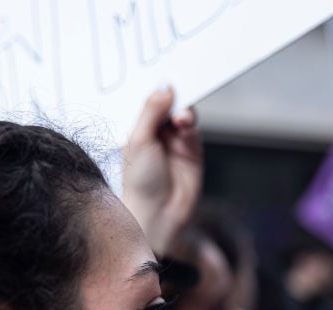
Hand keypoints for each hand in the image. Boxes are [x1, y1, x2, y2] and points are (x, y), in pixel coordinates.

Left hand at [121, 86, 202, 256]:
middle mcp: (157, 132)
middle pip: (170, 103)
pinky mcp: (193, 153)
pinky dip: (192, 126)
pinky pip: (195, 132)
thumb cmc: (139, 183)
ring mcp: (175, 142)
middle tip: (177, 89)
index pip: (149, 100)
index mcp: (138, 128)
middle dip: (174, 96)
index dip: (157, 87)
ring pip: (185, 115)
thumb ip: (152, 111)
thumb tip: (165, 86)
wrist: (157, 216)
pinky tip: (186, 127)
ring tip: (181, 119)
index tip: (163, 70)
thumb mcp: (139, 140)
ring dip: (184, 112)